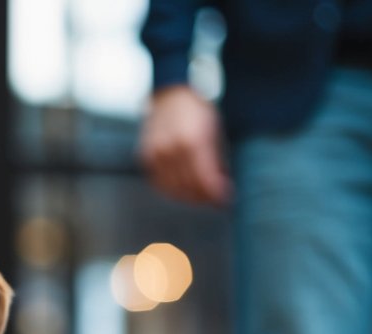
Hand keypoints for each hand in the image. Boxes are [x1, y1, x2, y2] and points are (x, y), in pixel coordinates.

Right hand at [139, 85, 231, 204]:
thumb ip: (215, 160)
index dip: (216, 193)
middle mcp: (171, 150)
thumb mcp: (213, 131)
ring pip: (172, 189)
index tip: (225, 198)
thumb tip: (219, 185)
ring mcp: (156, 154)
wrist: (170, 95)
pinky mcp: (146, 157)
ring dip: (188, 196)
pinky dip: (171, 190)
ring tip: (200, 196)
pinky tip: (182, 189)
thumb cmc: (196, 111)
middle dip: (204, 197)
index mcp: (192, 142)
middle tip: (214, 199)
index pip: (204, 180)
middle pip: (188, 187)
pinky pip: (159, 183)